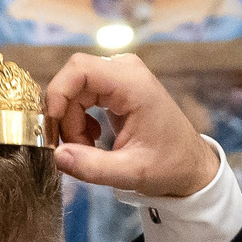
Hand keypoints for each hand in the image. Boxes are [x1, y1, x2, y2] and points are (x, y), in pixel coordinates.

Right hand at [44, 52, 219, 199]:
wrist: (189, 164)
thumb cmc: (168, 166)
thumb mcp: (130, 173)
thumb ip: (92, 167)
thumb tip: (56, 156)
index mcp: (133, 84)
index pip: (80, 69)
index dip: (58, 93)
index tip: (52, 126)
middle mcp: (126, 71)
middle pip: (74, 80)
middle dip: (64, 116)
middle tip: (72, 149)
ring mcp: (120, 76)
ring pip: (75, 89)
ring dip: (71, 122)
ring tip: (87, 149)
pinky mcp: (116, 86)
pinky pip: (82, 95)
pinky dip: (79, 120)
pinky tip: (93, 139)